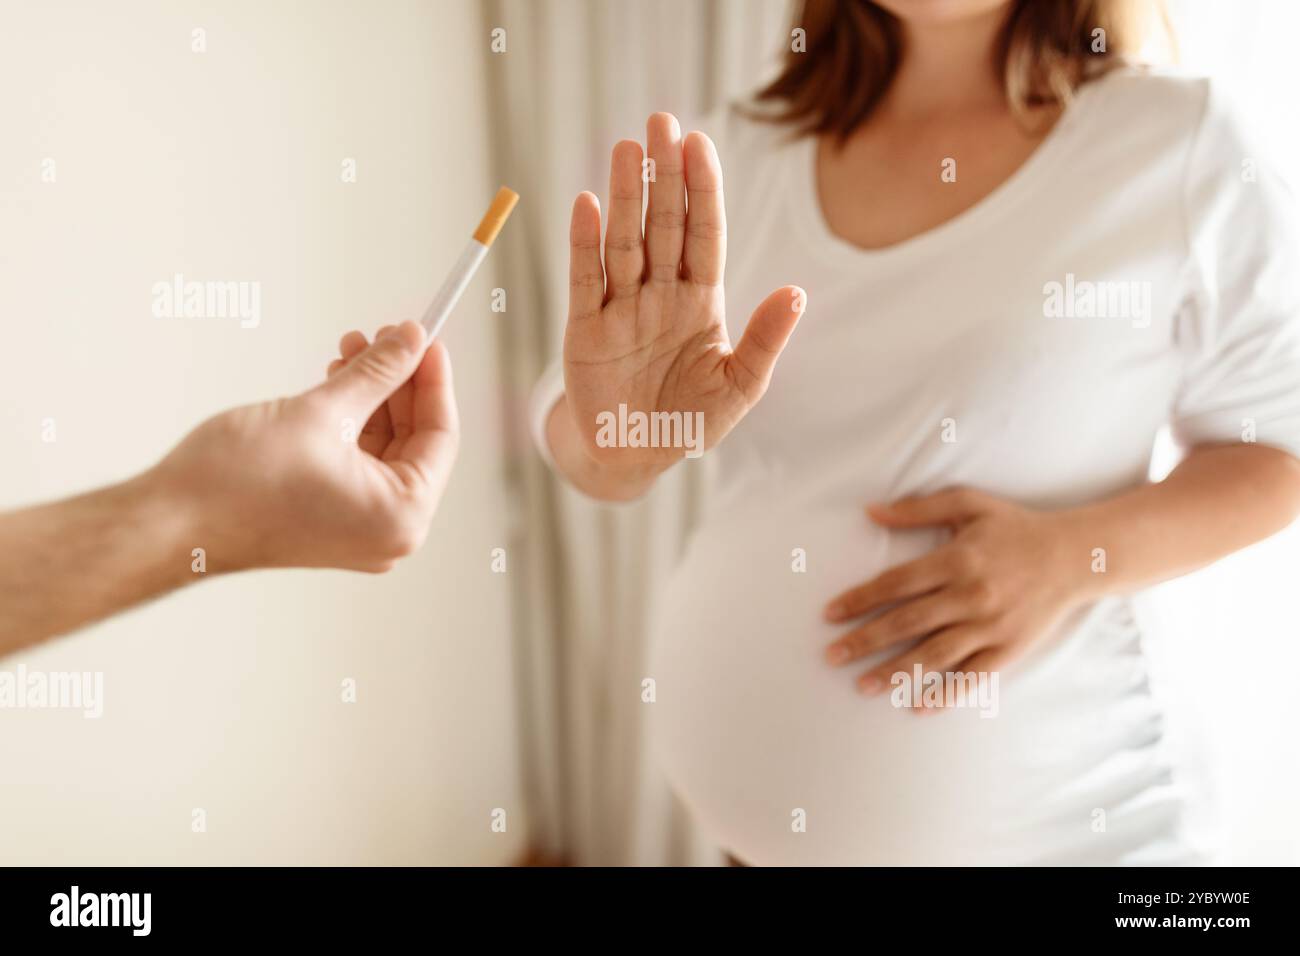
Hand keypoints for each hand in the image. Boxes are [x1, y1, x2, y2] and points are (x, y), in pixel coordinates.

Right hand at [148, 320, 458, 572]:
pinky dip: (352, 424)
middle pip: (415, 442)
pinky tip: (338, 381)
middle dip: (399, 383)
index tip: (426, 336)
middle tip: (387, 335)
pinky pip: (358, 465)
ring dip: (372, 397)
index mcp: (403, 515)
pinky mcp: (330, 522)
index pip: (441, 435)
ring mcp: (360, 531)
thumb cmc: (239, 480)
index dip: (433, 379)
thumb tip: (411, 340)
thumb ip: (377, 373)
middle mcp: (390, 532)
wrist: (169, 522)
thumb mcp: (323, 410)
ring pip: (384, 449)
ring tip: (354, 347)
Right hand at [563, 112, 804, 466]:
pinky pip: (586, 279)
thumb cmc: (690, 420)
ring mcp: (621, 307)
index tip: (700, 144)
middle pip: (663, 224)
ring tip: (626, 149)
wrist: (636, 456)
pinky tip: (586, 205)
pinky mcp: (586, 329)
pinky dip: (584, 244)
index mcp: (700, 300)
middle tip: (661, 122)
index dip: (703, 190)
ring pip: (625, 241)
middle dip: (663, 175)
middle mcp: (660, 293)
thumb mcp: (740, 385)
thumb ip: (765, 339)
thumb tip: (796, 293)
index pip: (704, 234)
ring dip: (624, 196)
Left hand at [822, 488, 1091, 708]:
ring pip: (934, 654)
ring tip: (861, 686)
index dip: (859, 600)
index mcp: (956, 559)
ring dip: (895, 672)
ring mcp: (991, 625)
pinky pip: (973, 677)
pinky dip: (945, 693)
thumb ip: (918, 508)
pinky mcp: (1010, 649)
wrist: (1077, 556)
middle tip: (831, 656)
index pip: (895, 584)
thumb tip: (870, 511)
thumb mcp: (969, 504)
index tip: (830, 615)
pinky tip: (916, 705)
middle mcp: (970, 594)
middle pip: (906, 622)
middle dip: (864, 641)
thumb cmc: (1016, 527)